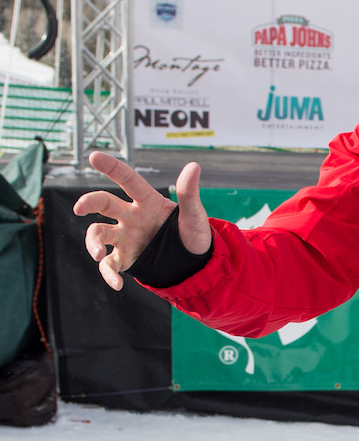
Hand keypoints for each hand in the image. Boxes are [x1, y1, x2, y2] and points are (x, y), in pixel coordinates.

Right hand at [73, 151, 211, 290]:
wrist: (193, 262)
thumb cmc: (193, 233)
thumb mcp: (195, 215)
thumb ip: (189, 193)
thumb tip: (194, 165)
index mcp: (148, 201)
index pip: (128, 180)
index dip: (112, 168)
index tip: (93, 156)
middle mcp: (131, 216)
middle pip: (104, 203)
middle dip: (89, 202)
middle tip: (80, 207)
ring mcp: (125, 236)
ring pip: (98, 233)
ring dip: (92, 242)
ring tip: (98, 255)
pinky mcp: (124, 258)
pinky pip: (109, 265)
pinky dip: (108, 275)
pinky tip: (117, 284)